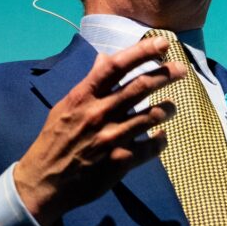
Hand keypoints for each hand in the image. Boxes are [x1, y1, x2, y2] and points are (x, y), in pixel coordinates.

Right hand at [15, 36, 186, 225]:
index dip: (142, 52)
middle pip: (140, 87)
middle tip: (182, 69)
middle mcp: (98, 114)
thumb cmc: (55, 140)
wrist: (44, 182)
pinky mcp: (120, 162)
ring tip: (172, 106)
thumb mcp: (66, 107)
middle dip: (165, 74)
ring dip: (167, 108)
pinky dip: (161, 140)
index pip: (115, 66)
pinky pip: (151, 147)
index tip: (163, 43)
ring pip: (151, 116)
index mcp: (83, 97)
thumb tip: (105, 58)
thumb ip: (89, 83)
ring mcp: (111, 138)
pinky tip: (162, 136)